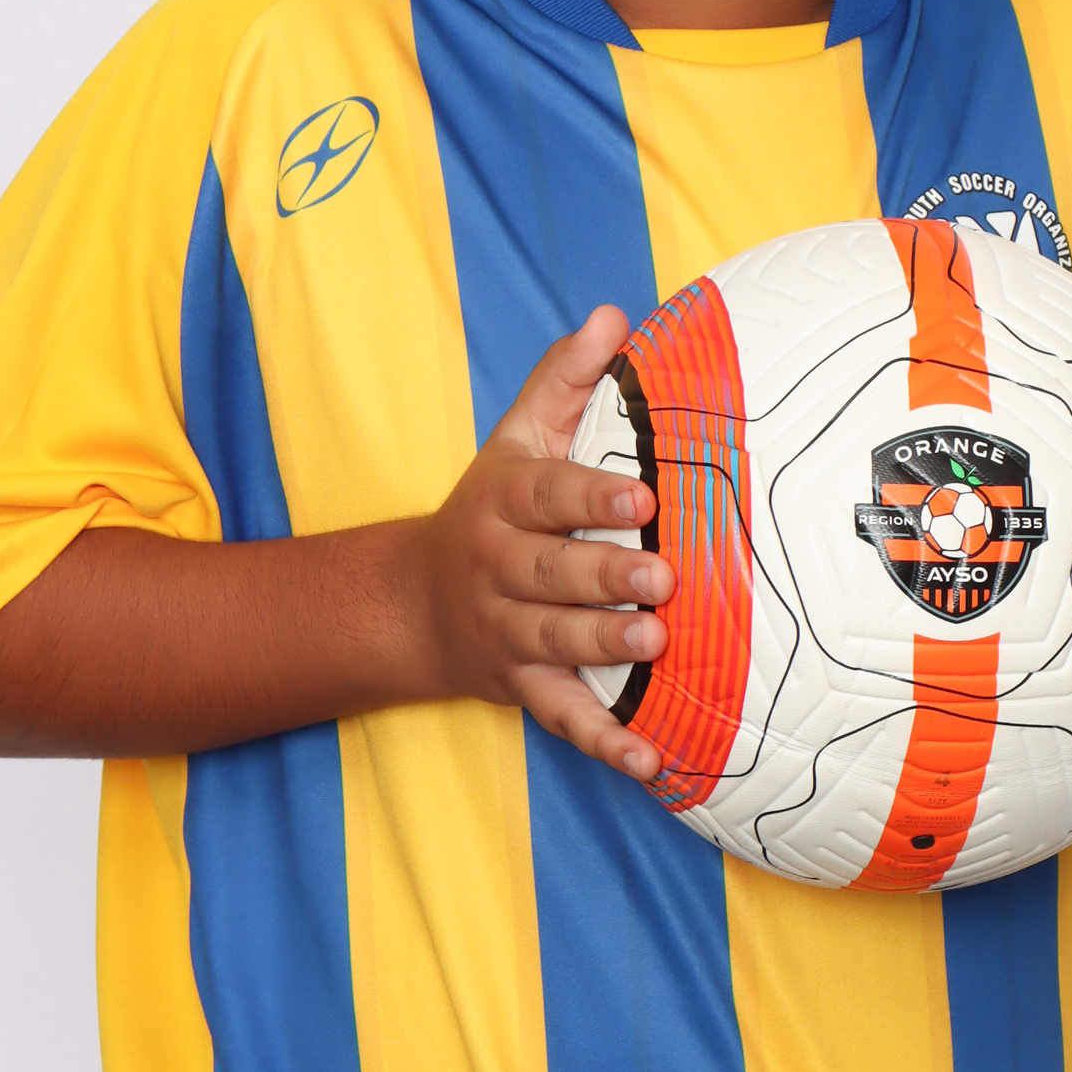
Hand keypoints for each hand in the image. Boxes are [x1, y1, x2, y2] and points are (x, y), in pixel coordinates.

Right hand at [415, 307, 673, 780]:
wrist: (412, 606)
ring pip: (554, 644)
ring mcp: (506, 634)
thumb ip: (563, 380)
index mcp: (503, 504)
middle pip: (550, 575)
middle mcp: (499, 570)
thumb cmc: (491, 511)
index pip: (546, 496)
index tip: (642, 497)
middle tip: (659, 577)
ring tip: (654, 642)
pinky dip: (604, 742)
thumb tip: (614, 313)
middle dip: (604, 578)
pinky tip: (650, 757)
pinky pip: (561, 718)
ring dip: (603, 647)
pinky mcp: (520, 688)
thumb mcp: (515, 440)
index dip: (591, 499)